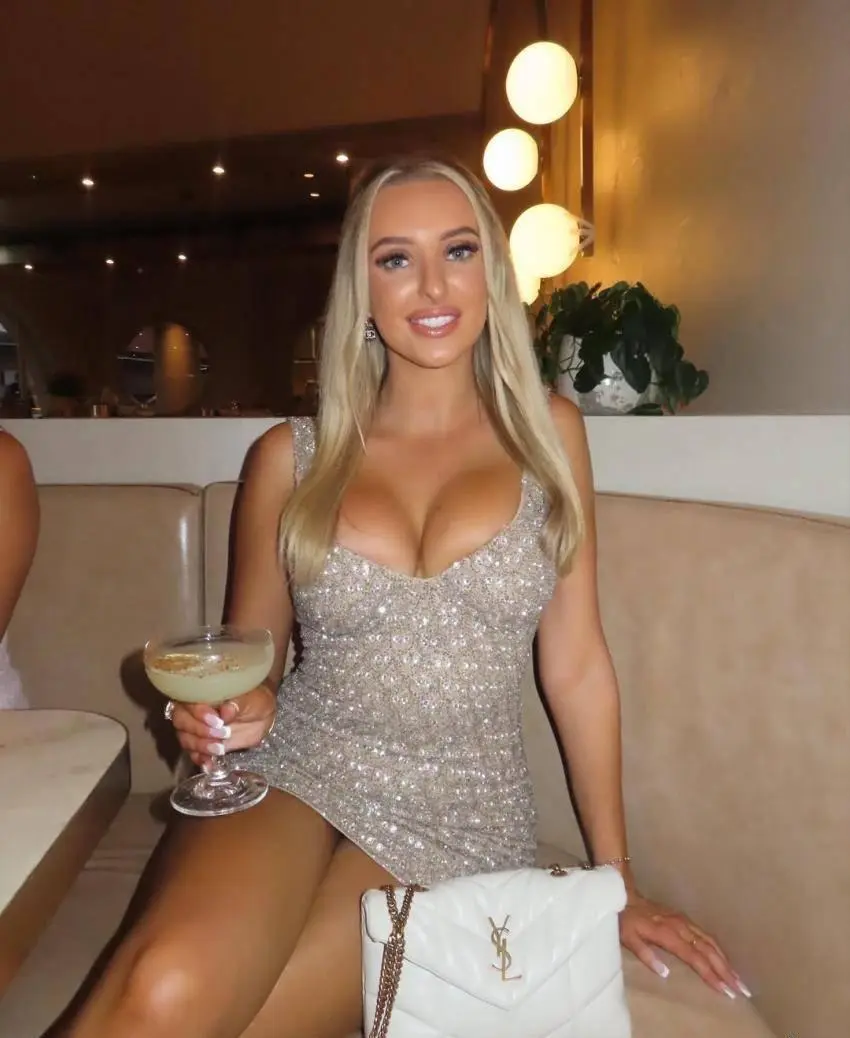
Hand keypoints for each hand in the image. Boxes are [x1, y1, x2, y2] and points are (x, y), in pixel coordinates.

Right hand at [167, 684, 276, 768]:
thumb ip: (238, 704)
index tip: (218, 721)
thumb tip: (226, 711)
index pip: (190, 702)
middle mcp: (193, 710)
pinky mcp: (202, 744)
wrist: (261, 716)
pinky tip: (209, 764)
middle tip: (222, 735)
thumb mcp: (251, 699)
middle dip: (200, 731)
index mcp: (203, 693)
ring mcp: (196, 728)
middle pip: (181, 721)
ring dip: (200, 746)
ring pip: (186, 738)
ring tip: (219, 749)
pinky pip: (193, 754)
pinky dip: (200, 759)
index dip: (200, 713)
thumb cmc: (254, 700)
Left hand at [620, 891, 751, 999]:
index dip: (710, 974)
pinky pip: (706, 935)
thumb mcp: (628, 938)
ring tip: (739, 979)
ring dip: (726, 961)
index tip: (725, 990)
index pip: (694, 957)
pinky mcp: (684, 919)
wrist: (625, 895)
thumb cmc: (625, 920)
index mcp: (668, 933)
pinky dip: (718, 949)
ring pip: (710, 942)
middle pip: (708, 950)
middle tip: (742, 990)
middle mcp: (681, 926)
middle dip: (726, 971)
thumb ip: (646, 955)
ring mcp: (684, 921)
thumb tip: (666, 974)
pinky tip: (725, 960)